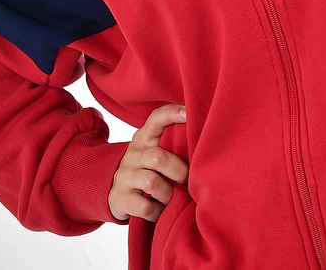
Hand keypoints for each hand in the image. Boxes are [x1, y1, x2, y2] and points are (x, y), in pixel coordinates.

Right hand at [108, 103, 189, 222]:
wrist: (115, 192)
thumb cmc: (148, 169)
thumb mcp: (156, 151)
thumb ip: (175, 144)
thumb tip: (209, 144)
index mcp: (144, 138)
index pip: (155, 119)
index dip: (171, 114)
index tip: (188, 113)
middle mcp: (133, 154)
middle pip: (157, 157)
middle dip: (178, 171)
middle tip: (187, 181)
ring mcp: (124, 176)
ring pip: (152, 182)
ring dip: (168, 194)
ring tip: (173, 197)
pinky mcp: (119, 198)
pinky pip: (145, 207)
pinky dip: (158, 212)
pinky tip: (161, 210)